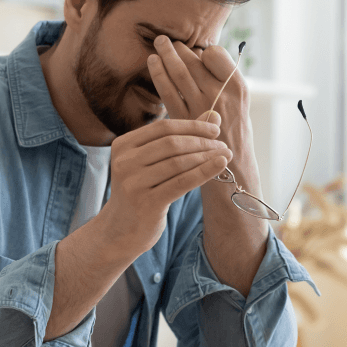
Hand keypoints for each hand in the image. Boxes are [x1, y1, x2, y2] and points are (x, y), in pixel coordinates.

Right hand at [99, 114, 232, 255]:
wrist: (121, 230)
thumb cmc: (142, 191)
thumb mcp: (154, 162)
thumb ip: (180, 137)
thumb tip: (214, 116)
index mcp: (123, 145)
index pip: (163, 127)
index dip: (192, 126)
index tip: (215, 130)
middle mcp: (124, 162)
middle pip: (171, 143)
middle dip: (201, 142)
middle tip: (223, 144)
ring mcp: (133, 183)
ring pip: (178, 162)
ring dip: (206, 157)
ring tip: (225, 155)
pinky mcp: (146, 203)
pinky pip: (182, 183)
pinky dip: (204, 172)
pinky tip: (219, 166)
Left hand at [147, 35, 248, 127]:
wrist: (232, 164)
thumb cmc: (235, 129)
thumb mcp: (240, 101)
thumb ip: (224, 79)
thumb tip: (200, 55)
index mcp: (238, 86)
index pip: (215, 54)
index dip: (203, 51)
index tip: (197, 53)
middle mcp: (220, 94)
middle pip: (194, 62)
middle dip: (178, 48)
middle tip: (165, 40)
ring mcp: (202, 107)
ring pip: (179, 73)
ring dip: (166, 55)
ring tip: (158, 43)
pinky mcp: (184, 119)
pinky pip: (168, 91)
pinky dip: (159, 74)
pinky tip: (153, 63)